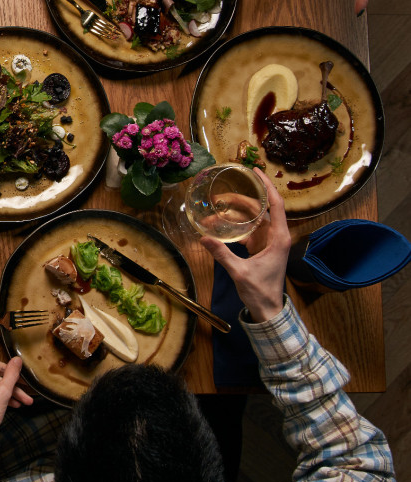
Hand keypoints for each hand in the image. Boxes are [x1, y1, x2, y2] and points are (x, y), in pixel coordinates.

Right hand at [201, 168, 291, 322]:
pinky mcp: (260, 248)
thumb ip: (222, 254)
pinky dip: (234, 226)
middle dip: (241, 199)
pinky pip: (247, 230)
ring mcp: (268, 241)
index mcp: (279, 238)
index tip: (256, 172)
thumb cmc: (260, 292)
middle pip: (260, 209)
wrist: (268, 310)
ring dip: (235, 213)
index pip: (276, 205)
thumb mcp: (240, 272)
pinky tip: (218, 225)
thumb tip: (203, 237)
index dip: (267, 186)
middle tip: (222, 194)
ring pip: (252, 219)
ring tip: (216, 208)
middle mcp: (276, 236)